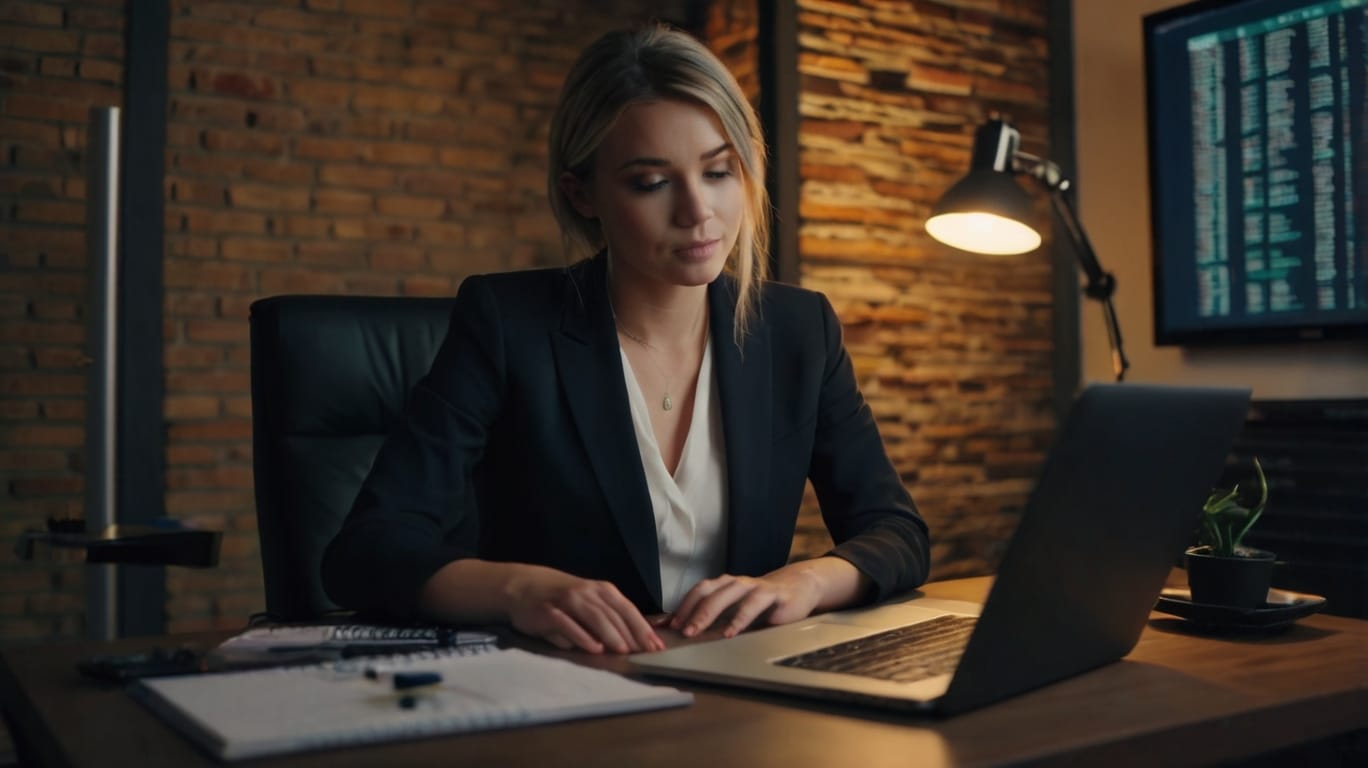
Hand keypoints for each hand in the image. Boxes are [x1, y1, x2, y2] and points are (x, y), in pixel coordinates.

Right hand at [505, 566, 664, 654]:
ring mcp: (569, 601)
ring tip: (624, 651)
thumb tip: (638, 641)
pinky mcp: (549, 612)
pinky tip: (594, 649)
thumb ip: (611, 618)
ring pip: (595, 618)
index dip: (644, 628)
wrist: (525, 586)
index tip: (657, 646)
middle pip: (615, 615)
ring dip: (611, 635)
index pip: (628, 610)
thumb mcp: (590, 602)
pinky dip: (582, 637)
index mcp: (603, 591)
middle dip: (633, 635)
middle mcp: (588, 592)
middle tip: (646, 653)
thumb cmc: (564, 598)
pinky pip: (569, 625)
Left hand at [669, 565, 824, 638]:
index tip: (667, 626)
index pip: (698, 591)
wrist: (799, 587)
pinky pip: (753, 605)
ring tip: (696, 630)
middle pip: (708, 592)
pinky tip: (730, 633)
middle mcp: (737, 583)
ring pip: (728, 595)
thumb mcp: (736, 608)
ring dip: (709, 613)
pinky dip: (739, 618)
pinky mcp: (773, 596)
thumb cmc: (761, 602)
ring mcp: (755, 587)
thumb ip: (714, 616)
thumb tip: (680, 629)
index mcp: (725, 585)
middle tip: (679, 630)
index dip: (682, 607)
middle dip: (690, 611)